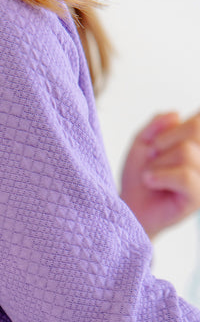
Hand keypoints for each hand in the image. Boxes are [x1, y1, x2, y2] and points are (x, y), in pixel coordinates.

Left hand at [118, 110, 199, 240]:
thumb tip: (176, 114)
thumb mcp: (142, 142)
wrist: (129, 206)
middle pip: (195, 128)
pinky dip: (161, 177)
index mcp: (197, 141)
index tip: (158, 143)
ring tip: (151, 176)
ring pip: (186, 152)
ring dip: (158, 164)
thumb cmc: (139, 175)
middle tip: (151, 159)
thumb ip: (157, 124)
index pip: (199, 118)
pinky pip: (185, 176)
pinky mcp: (198, 197)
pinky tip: (151, 182)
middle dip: (163, 141)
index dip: (177, 125)